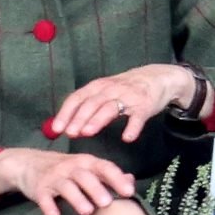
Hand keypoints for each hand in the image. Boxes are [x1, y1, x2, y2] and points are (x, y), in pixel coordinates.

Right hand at [0, 148, 135, 214]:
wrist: (29, 163)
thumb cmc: (66, 169)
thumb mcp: (86, 167)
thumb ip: (107, 175)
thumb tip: (131, 181)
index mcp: (87, 162)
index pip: (105, 167)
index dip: (117, 179)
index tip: (129, 192)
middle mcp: (71, 167)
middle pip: (85, 176)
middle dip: (97, 189)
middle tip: (108, 203)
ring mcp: (54, 177)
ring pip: (66, 186)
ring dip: (77, 198)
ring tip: (87, 212)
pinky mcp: (39, 188)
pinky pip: (43, 197)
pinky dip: (48, 206)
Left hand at [51, 64, 209, 142]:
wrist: (158, 77)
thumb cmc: (127, 88)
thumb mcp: (106, 90)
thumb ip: (88, 105)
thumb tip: (66, 126)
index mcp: (99, 86)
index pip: (77, 98)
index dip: (66, 113)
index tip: (56, 128)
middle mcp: (112, 89)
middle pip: (91, 103)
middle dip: (79, 118)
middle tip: (70, 133)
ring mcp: (129, 97)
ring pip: (110, 108)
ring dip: (97, 120)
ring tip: (87, 133)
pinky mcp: (145, 105)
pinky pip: (138, 117)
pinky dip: (133, 127)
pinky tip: (127, 137)